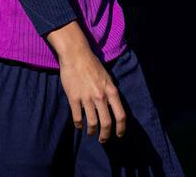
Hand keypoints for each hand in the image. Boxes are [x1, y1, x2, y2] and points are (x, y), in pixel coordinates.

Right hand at [47, 23, 126, 142]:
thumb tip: (113, 106)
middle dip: (105, 135)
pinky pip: (77, 118)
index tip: (119, 135)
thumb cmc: (92, 64)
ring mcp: (87, 98)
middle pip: (106, 123)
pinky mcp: (74, 98)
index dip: (121, 128)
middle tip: (103, 140)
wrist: (76, 55)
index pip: (121, 115)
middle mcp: (101, 96)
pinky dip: (79, 125)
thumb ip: (110, 92)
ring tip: (91, 133)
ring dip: (92, 132)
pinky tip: (79, 126)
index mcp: (111, 90)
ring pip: (92, 123)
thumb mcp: (107, 77)